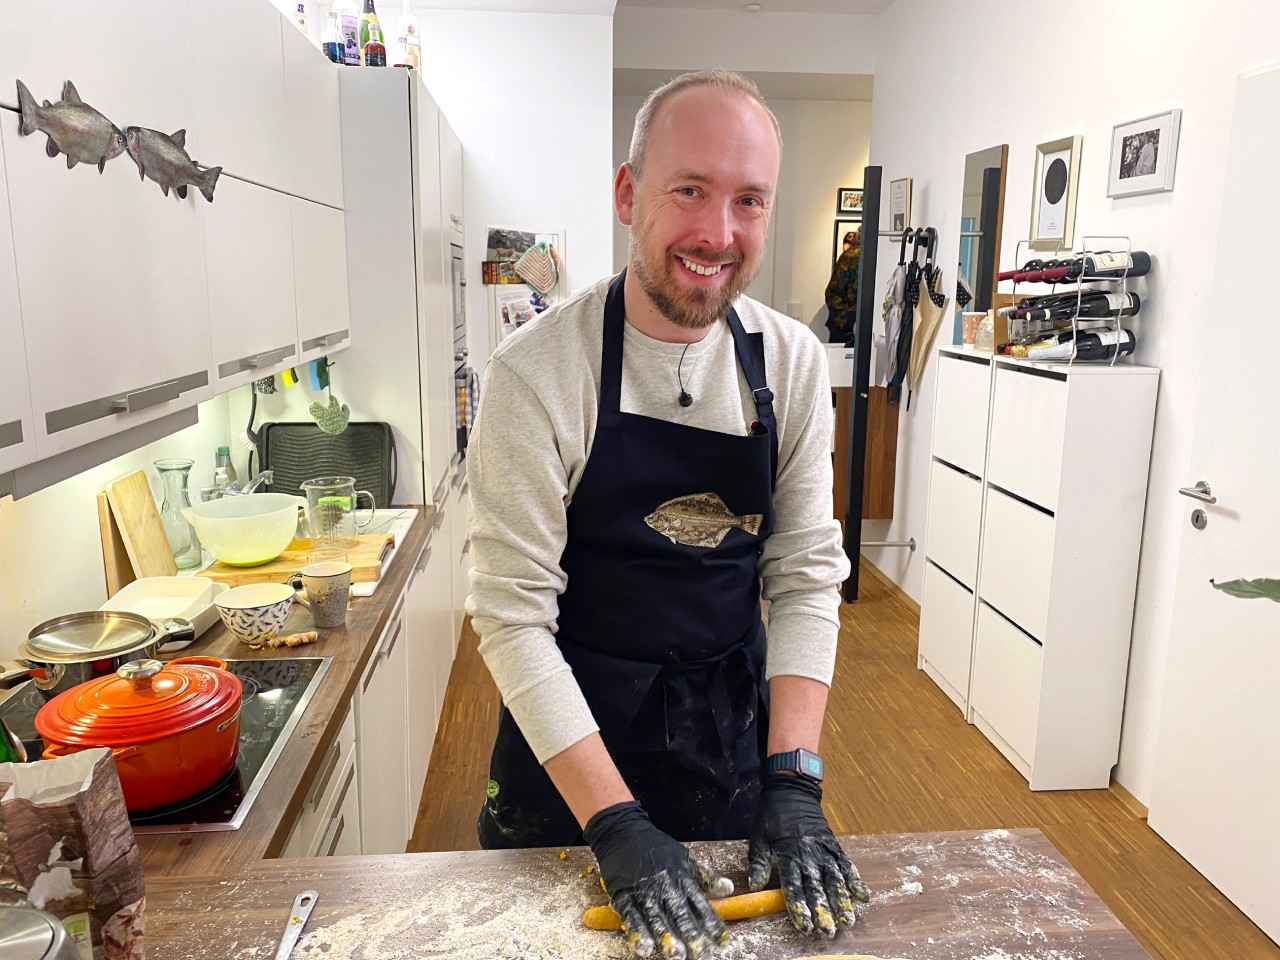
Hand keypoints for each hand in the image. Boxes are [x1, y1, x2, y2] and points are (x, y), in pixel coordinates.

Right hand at [584, 801, 733, 958]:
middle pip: (681, 915)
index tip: (723, 943)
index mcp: (683, 879)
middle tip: (702, 955)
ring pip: (657, 918)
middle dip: (692, 937)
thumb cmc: (656, 848)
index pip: (701, 905)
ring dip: (667, 938)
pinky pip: (631, 916)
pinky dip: (637, 932)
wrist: (624, 831)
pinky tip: (644, 948)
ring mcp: (644, 891)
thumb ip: (705, 877)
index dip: (712, 925)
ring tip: (676, 956)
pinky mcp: (624, 895)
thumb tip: (729, 889)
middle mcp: (666, 887)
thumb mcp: (684, 859)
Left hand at [746, 772, 870, 936]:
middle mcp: (809, 856)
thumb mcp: (758, 838)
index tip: (804, 924)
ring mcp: (824, 851)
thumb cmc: (772, 818)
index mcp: (788, 855)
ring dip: (842, 902)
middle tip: (828, 931)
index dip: (798, 906)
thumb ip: (758, 862)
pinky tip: (864, 896)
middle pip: (817, 888)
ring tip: (848, 921)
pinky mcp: (834, 846)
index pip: (793, 886)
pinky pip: (847, 865)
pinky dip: (856, 880)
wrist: (792, 793)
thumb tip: (755, 886)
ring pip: (835, 880)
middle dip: (823, 911)